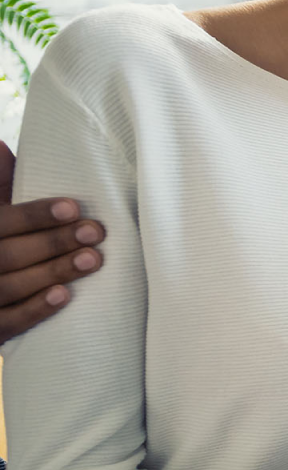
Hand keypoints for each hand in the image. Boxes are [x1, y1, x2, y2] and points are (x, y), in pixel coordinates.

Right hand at [0, 142, 105, 342]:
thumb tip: (1, 146)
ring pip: (9, 287)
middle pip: (7, 255)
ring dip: (52, 273)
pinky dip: (34, 311)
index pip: (0, 222)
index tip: (74, 206)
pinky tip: (64, 297)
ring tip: (92, 260)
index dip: (34, 214)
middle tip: (96, 233)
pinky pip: (6, 323)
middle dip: (53, 242)